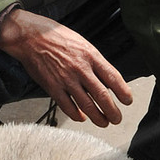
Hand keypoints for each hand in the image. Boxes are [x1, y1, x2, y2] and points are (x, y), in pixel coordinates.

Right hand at [0, 8, 133, 127]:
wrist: (31, 36)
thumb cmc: (56, 37)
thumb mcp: (82, 44)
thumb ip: (94, 61)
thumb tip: (107, 79)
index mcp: (91, 56)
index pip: (113, 77)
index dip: (123, 92)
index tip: (128, 101)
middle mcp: (81, 69)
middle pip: (102, 96)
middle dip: (113, 111)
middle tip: (117, 119)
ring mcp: (66, 79)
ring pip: (87, 105)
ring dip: (98, 117)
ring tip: (103, 123)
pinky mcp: (53, 87)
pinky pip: (67, 106)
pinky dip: (76, 115)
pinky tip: (81, 117)